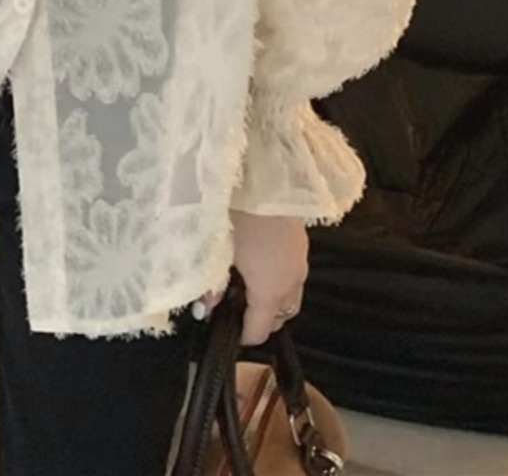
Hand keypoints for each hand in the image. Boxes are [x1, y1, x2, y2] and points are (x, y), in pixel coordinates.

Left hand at [198, 211, 308, 345]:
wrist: (264, 171)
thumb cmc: (237, 212)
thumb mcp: (217, 249)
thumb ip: (211, 283)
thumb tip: (206, 304)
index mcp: (272, 288)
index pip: (261, 330)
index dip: (242, 336)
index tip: (224, 330)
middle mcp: (293, 278)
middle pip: (281, 315)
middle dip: (260, 319)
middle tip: (233, 308)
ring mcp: (300, 258)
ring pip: (290, 293)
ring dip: (271, 297)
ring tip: (242, 283)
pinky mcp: (300, 239)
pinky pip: (292, 271)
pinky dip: (277, 277)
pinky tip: (255, 260)